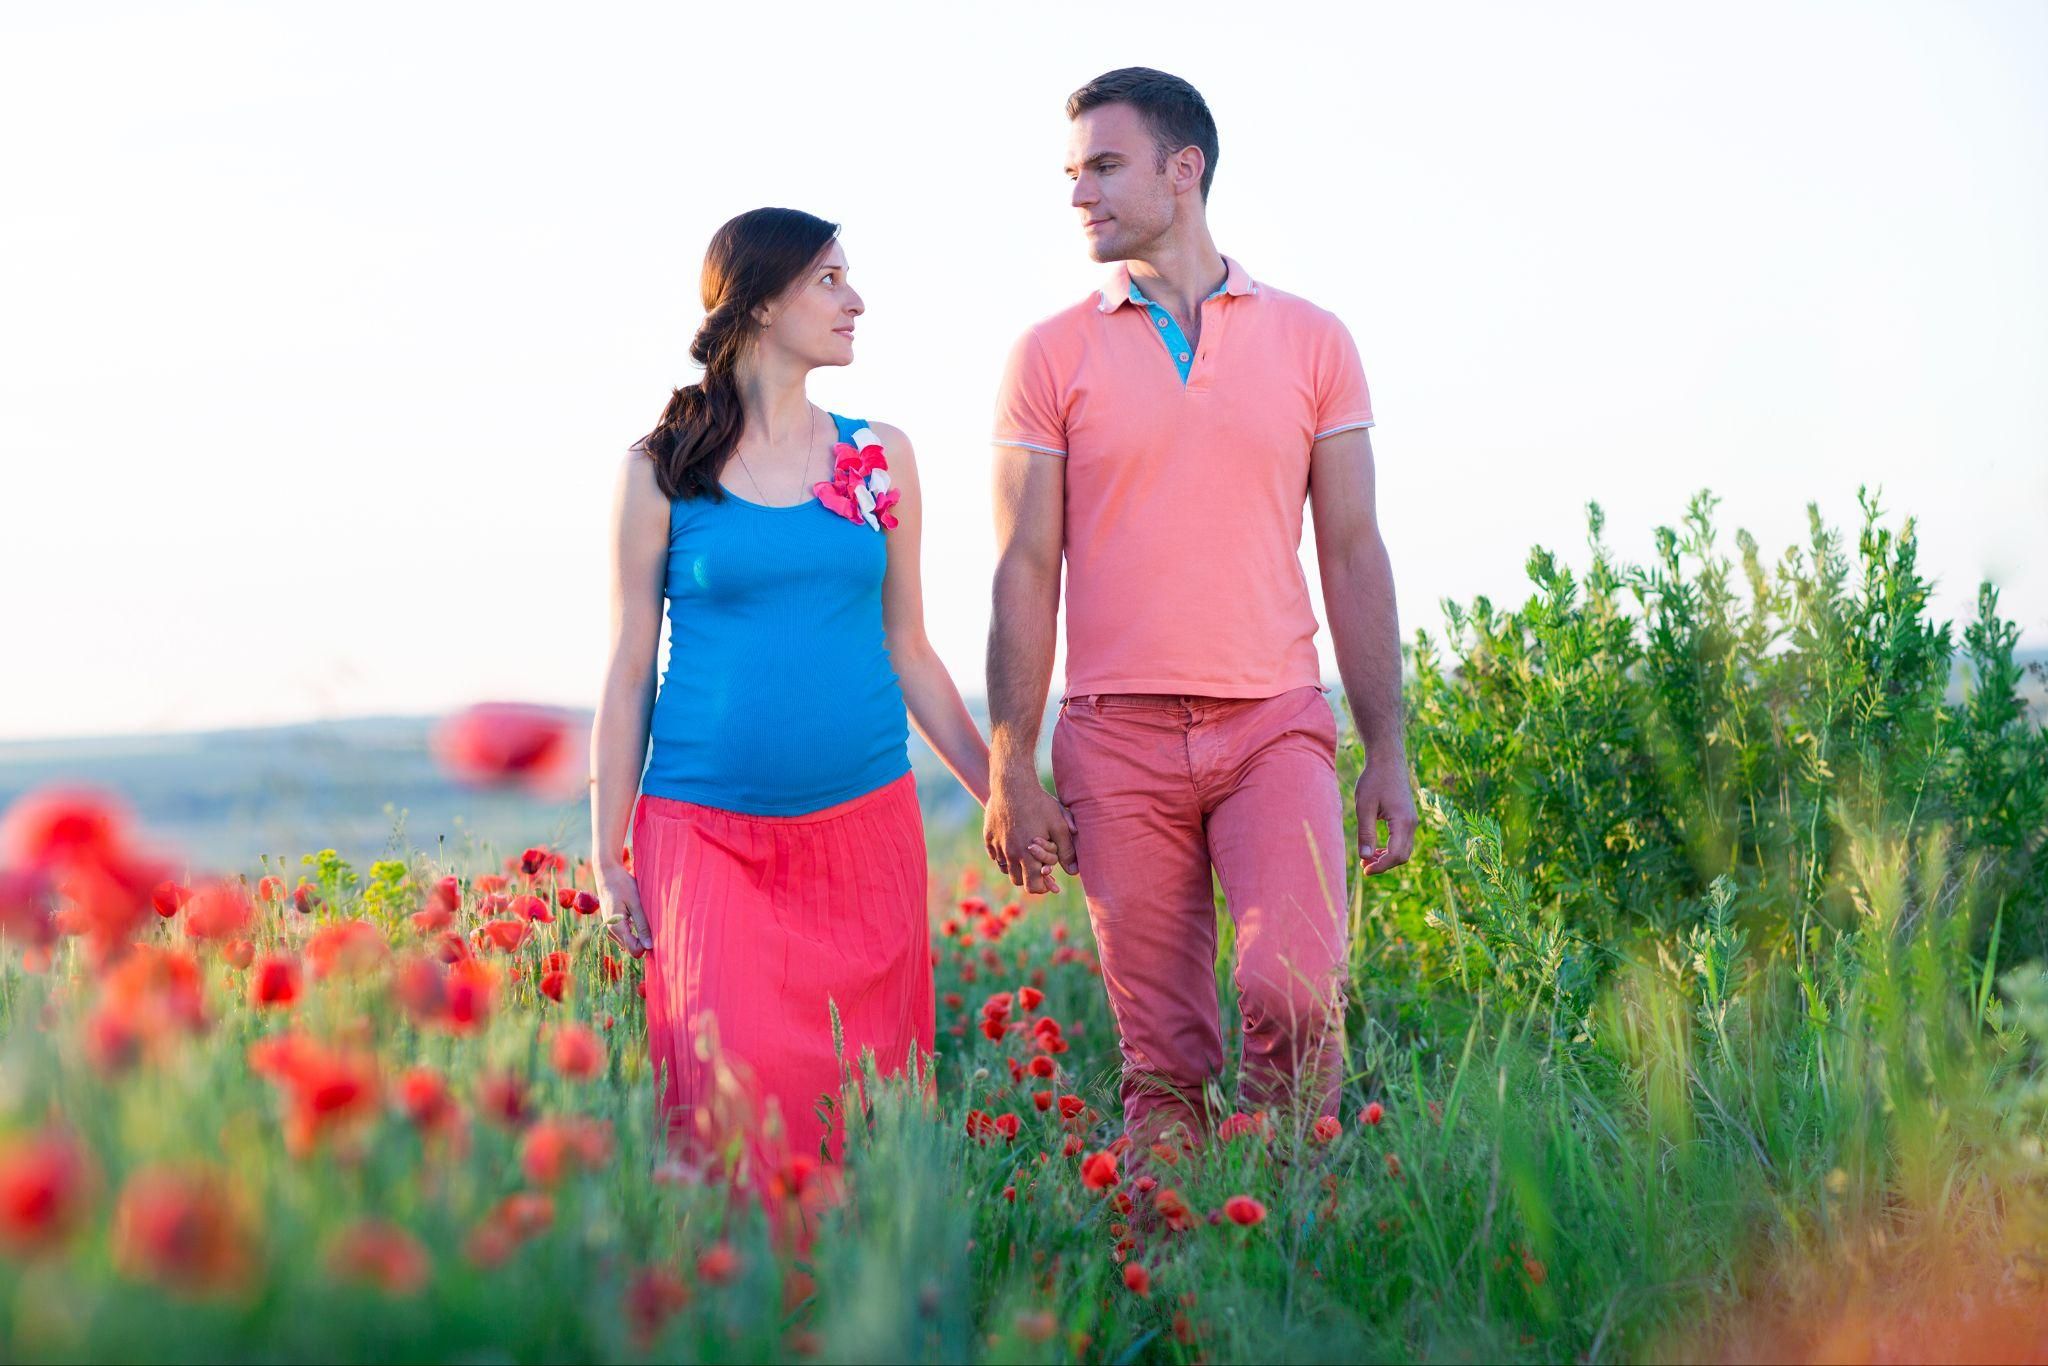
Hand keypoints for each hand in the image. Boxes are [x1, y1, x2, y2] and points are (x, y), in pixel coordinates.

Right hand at [598, 860, 652, 956]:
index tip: (658, 934)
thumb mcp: (636, 904)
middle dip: (644, 941)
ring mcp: (610, 928)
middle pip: (631, 949)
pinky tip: (639, 918)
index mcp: (616, 927)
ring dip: (639, 936)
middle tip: (655, 926)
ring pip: (628, 943)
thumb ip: (642, 925)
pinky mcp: (612, 924)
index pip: (634, 950)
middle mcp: (611, 931)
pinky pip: (625, 935)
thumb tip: (649, 946)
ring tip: (646, 920)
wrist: (606, 873)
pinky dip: (634, 931)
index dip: (647, 946)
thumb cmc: (622, 885)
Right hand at [985, 776, 1078, 894]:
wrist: (1013, 784)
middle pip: (1017, 880)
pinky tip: (1013, 843)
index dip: (1042, 887)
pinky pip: (994, 853)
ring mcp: (997, 845)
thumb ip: (1066, 851)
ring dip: (1016, 866)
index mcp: (1028, 856)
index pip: (1032, 886)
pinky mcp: (988, 836)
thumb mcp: (1059, 826)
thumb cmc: (1039, 804)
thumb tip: (1074, 872)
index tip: (1049, 880)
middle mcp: (1010, 854)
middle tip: (1038, 867)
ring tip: (1026, 855)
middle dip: (1028, 877)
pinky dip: (1003, 854)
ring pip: (1005, 867)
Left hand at [1354, 757, 1416, 875]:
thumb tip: (1365, 857)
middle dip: (1384, 865)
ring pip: (1404, 850)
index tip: (1364, 870)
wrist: (1387, 760)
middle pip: (1402, 856)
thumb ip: (1366, 833)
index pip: (1396, 855)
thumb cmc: (1374, 780)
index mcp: (1403, 822)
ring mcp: (1412, 821)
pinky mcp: (1408, 818)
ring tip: (1367, 858)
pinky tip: (1375, 848)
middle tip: (1363, 865)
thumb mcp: (1364, 807)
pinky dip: (1391, 848)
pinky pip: (1402, 841)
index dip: (1381, 867)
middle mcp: (1412, 823)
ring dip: (1387, 858)